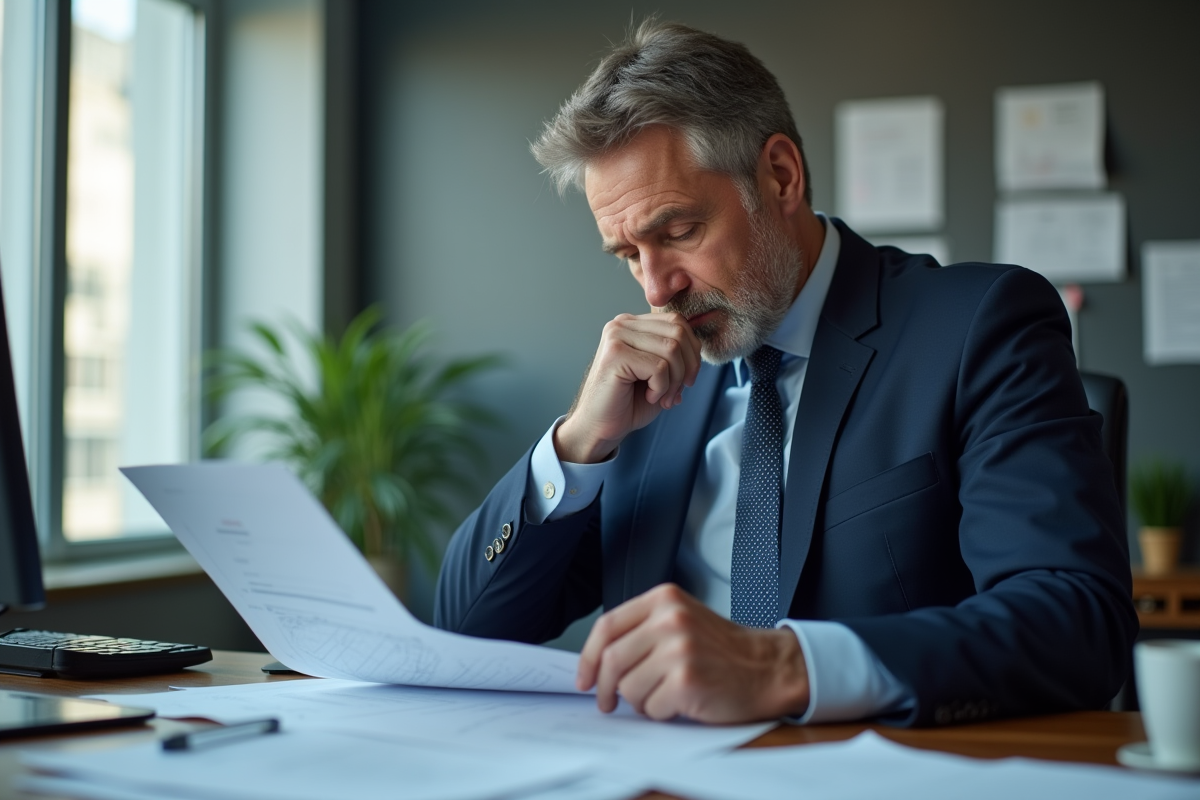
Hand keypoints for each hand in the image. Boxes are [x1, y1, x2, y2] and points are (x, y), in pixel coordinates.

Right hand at [555, 313, 701, 463]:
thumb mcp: (661, 373)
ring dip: (674, 381)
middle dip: (687, 367)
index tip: (687, 380)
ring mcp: (616, 336)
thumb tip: (699, 347)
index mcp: (633, 324)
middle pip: (678, 333)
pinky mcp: (615, 354)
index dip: (692, 352)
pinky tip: (649, 396)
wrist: (600, 428)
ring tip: (661, 397)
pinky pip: (658, 367)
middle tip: (677, 392)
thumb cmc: (629, 403)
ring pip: (671, 349)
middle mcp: (622, 324)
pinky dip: (661, 388)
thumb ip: (677, 354)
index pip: (678, 322)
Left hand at [576, 584, 809, 723]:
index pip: (607, 626)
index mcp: (664, 600)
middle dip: (605, 688)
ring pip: (629, 688)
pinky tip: (681, 702)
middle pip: (612, 660)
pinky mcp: (687, 680)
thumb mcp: (681, 621)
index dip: (589, 657)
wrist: (767, 667)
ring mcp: (679, 649)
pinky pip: (651, 706)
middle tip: (609, 701)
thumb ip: (642, 630)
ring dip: (641, 701)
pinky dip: (661, 712)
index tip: (585, 677)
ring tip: (664, 695)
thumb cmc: (723, 650)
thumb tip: (598, 663)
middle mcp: (670, 620)